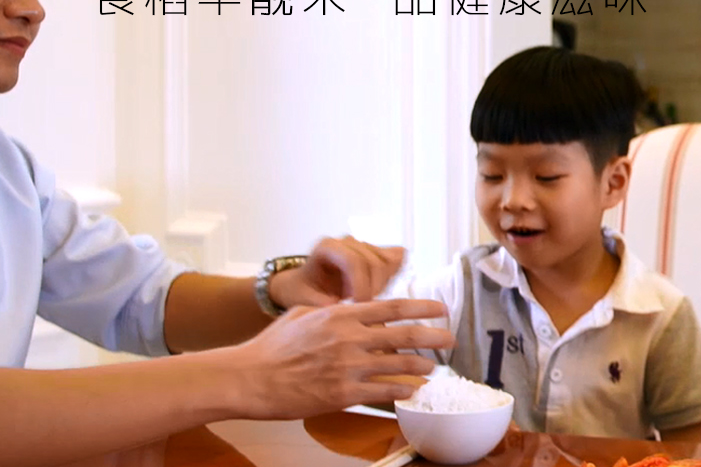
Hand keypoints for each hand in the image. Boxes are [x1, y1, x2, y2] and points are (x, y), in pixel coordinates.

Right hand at [227, 298, 454, 419]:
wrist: (249, 378)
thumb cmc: (272, 347)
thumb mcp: (303, 315)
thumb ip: (333, 311)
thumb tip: (351, 307)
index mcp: (341, 316)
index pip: (392, 307)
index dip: (422, 307)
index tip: (441, 308)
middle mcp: (350, 338)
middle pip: (405, 335)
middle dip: (433, 336)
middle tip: (450, 338)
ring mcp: (348, 367)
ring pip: (399, 365)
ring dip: (422, 366)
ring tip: (433, 368)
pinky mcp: (343, 394)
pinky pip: (383, 391)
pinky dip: (403, 391)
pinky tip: (413, 391)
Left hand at [271, 236, 407, 307]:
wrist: (303, 284)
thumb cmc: (301, 290)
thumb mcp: (302, 300)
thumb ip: (320, 305)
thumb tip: (341, 313)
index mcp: (327, 247)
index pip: (354, 261)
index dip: (361, 285)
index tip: (358, 306)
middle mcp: (348, 242)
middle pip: (375, 262)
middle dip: (373, 288)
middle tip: (363, 308)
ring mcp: (364, 245)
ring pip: (389, 261)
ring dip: (383, 285)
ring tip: (366, 300)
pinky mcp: (377, 252)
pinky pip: (397, 259)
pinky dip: (393, 276)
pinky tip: (378, 290)